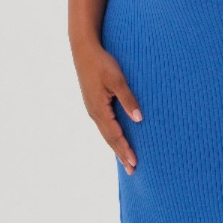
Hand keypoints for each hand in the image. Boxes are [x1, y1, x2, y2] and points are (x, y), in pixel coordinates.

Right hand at [72, 40, 141, 173]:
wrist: (84, 50)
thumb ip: (128, 99)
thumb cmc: (102, 63)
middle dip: (121, 154)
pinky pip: (104, 126)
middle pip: (110, 139)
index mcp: (99, 109)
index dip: (125, 150)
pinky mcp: (94, 104)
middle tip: (132, 171)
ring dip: (116, 148)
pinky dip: (112, 137)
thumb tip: (139, 119)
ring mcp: (92, 109)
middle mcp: (94, 113)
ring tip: (126, 161)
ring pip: (106, 134)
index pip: (115, 135)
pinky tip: (116, 140)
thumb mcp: (117, 79)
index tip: (134, 163)